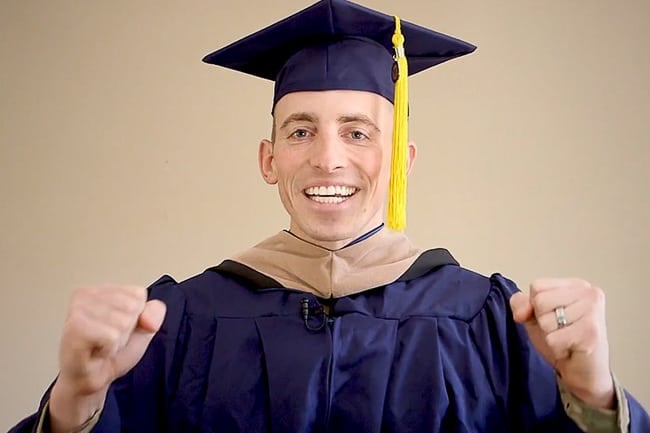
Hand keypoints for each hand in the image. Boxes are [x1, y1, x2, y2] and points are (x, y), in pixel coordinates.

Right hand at [49, 285, 165, 431]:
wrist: (91, 380)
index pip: (138, 294)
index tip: (116, 329)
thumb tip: (148, 316)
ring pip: (123, 322)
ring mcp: (78, 309)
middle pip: (132, 307)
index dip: (136, 318)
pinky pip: (111, 336)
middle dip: (126, 330)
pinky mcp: (74, 327)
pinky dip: (109, 349)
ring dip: (117, 341)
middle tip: (108, 340)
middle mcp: (86, 293)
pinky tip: (95, 352)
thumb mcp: (142, 329)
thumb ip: (153, 314)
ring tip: (101, 346)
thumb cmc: (112, 353)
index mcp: (101, 288)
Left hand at [510, 278, 614, 408]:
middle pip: (540, 301)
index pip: (537, 286)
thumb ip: (521, 304)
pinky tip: (571, 349)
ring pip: (545, 321)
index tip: (553, 317)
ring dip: (550, 336)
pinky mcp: (591, 333)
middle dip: (543, 322)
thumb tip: (521, 312)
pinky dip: (556, 348)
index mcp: (577, 285)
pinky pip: (553, 339)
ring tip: (566, 339)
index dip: (535, 306)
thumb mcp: (535, 317)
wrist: (584, 372)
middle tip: (561, 330)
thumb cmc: (563, 340)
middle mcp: (589, 293)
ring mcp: (592, 312)